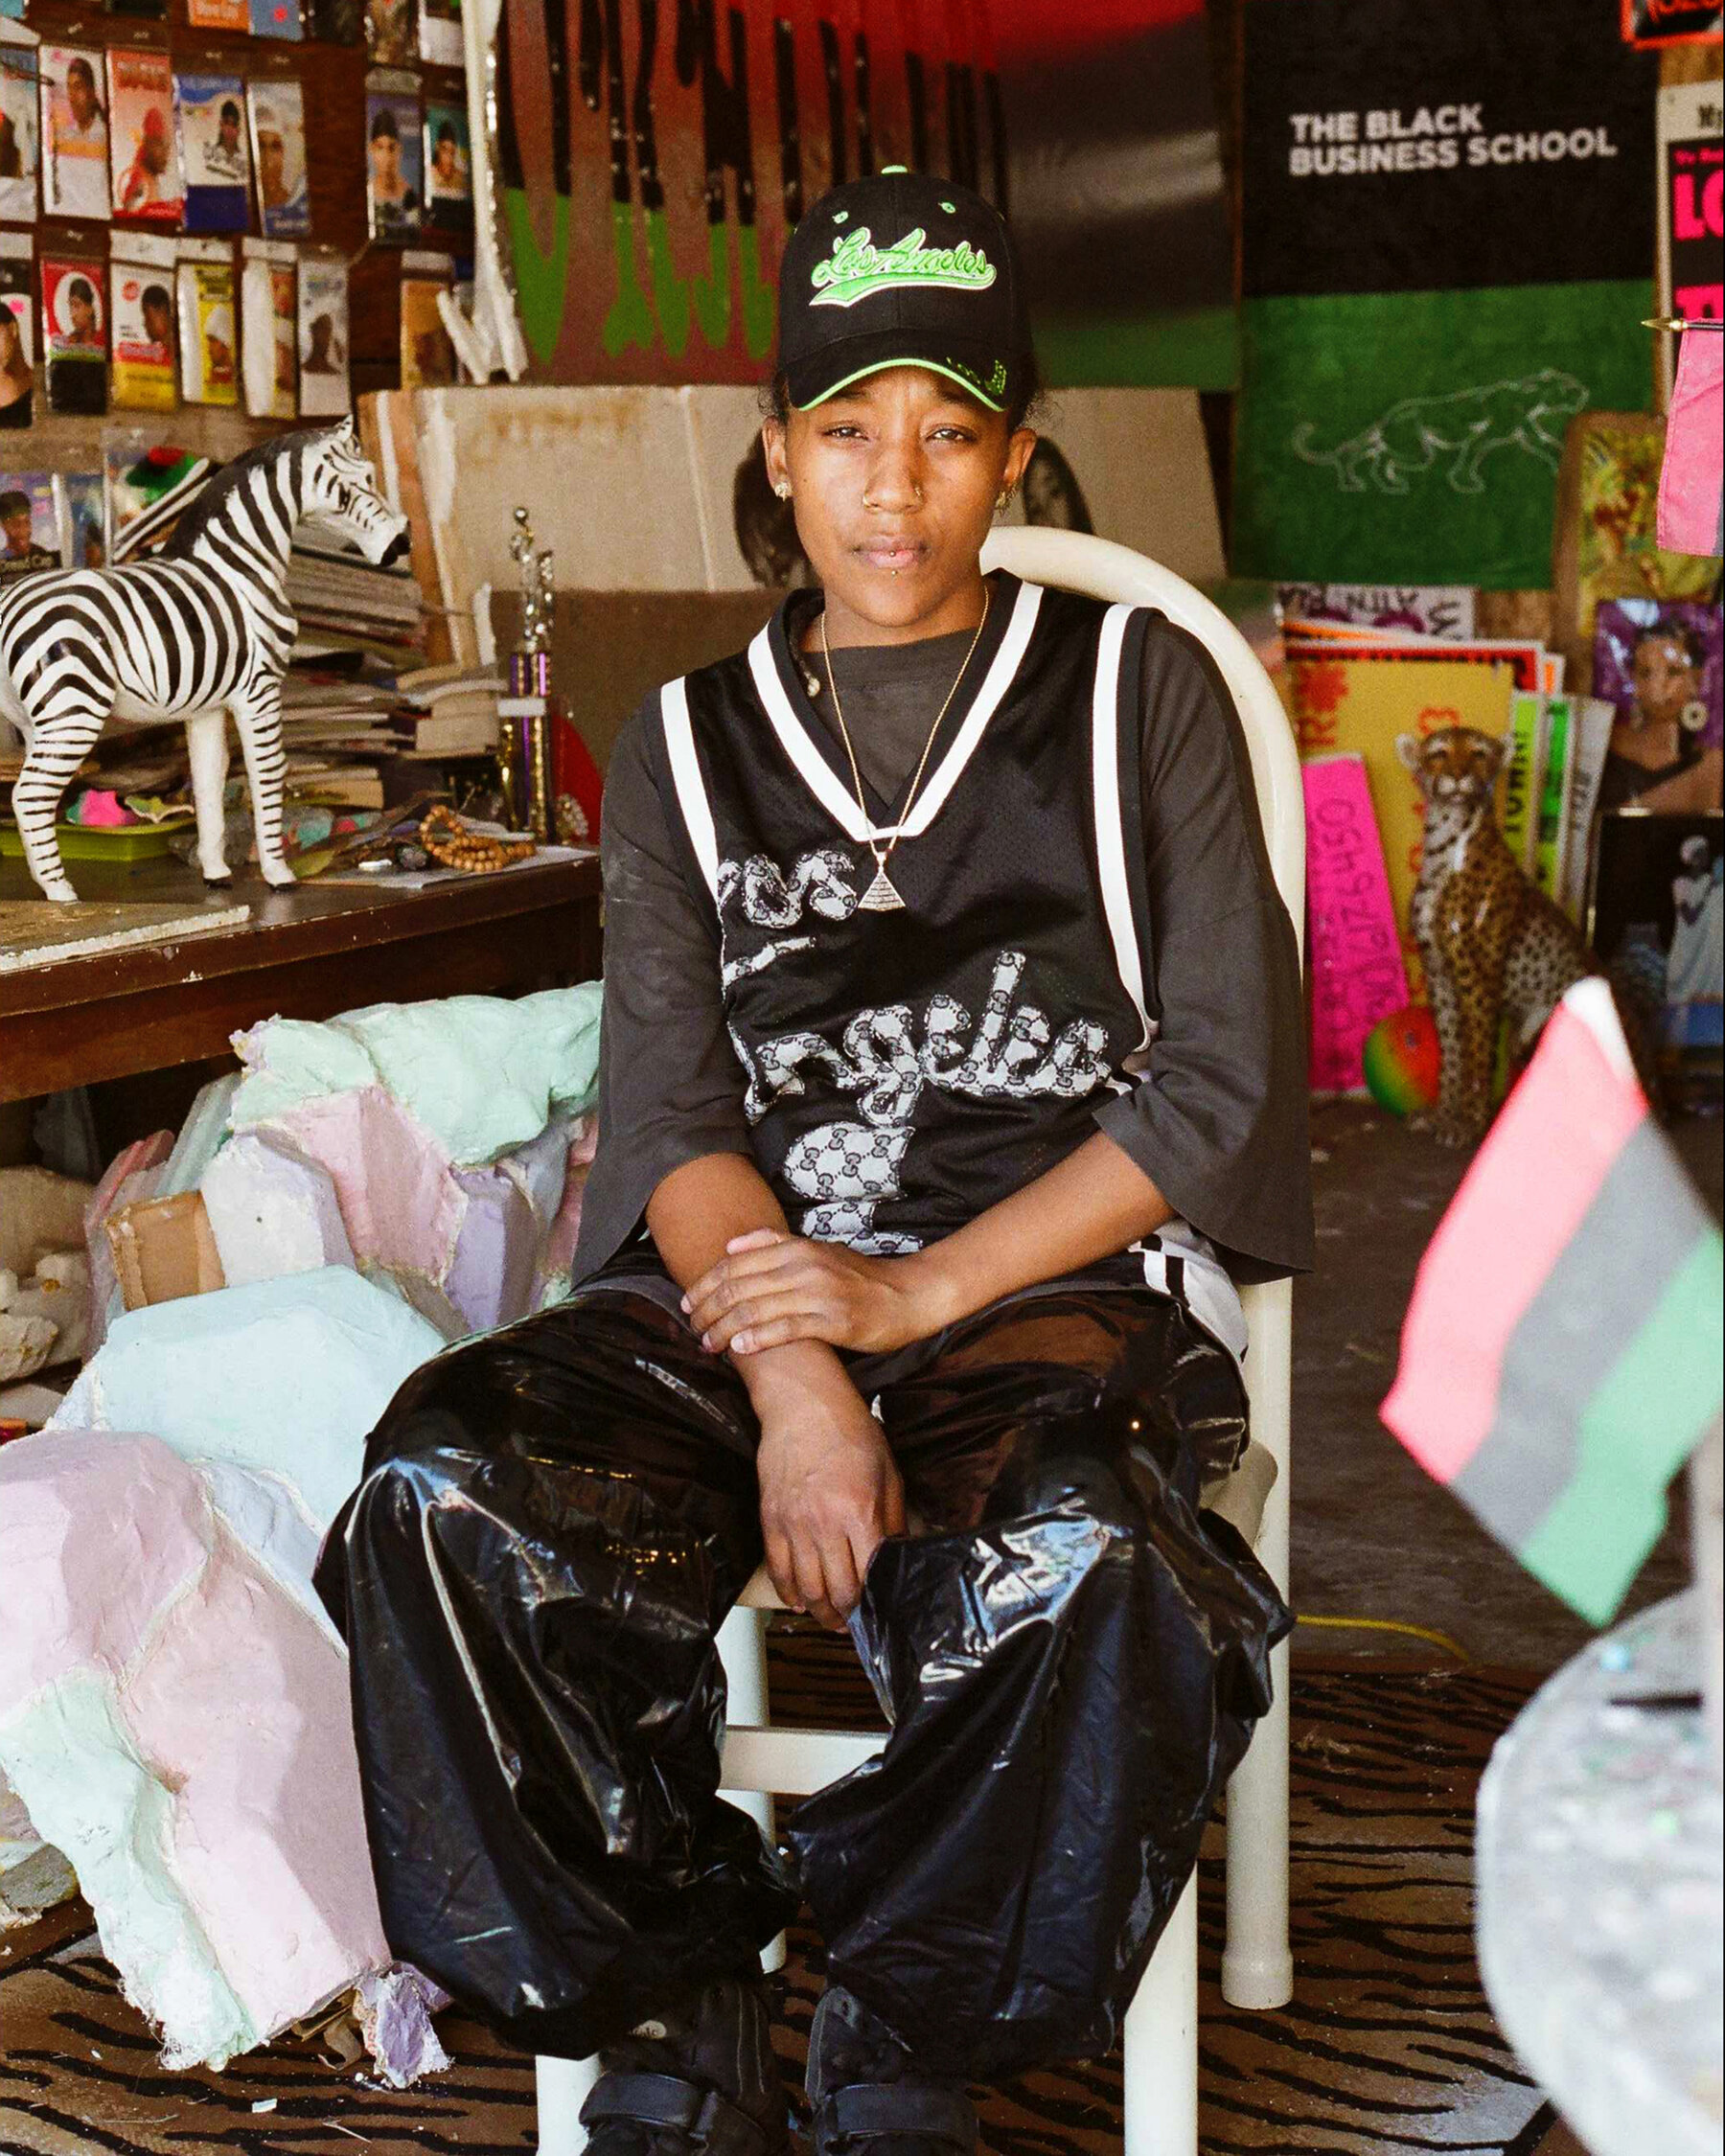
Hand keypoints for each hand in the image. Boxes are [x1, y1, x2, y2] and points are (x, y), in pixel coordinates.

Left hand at [685, 1231, 950, 1356]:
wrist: (907, 1296)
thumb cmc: (859, 1277)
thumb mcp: (819, 1251)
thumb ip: (775, 1245)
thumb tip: (731, 1245)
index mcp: (797, 1248)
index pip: (735, 1263)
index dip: (705, 1283)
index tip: (688, 1302)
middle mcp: (804, 1266)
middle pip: (739, 1286)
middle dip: (708, 1310)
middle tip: (692, 1328)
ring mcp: (819, 1292)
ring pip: (756, 1308)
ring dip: (724, 1329)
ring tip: (709, 1344)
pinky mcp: (833, 1320)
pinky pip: (786, 1328)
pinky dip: (758, 1338)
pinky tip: (740, 1348)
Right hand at [747, 1344, 905, 1628]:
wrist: (803, 1406)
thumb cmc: (849, 1432)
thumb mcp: (888, 1473)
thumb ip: (894, 1520)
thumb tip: (899, 1555)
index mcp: (859, 1512)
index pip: (868, 1577)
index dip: (874, 1601)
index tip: (880, 1609)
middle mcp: (824, 1524)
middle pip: (836, 1591)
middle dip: (848, 1615)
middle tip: (855, 1622)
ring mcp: (793, 1524)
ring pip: (806, 1587)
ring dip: (820, 1610)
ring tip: (832, 1617)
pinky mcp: (771, 1519)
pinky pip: (777, 1568)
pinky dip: (789, 1591)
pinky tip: (800, 1600)